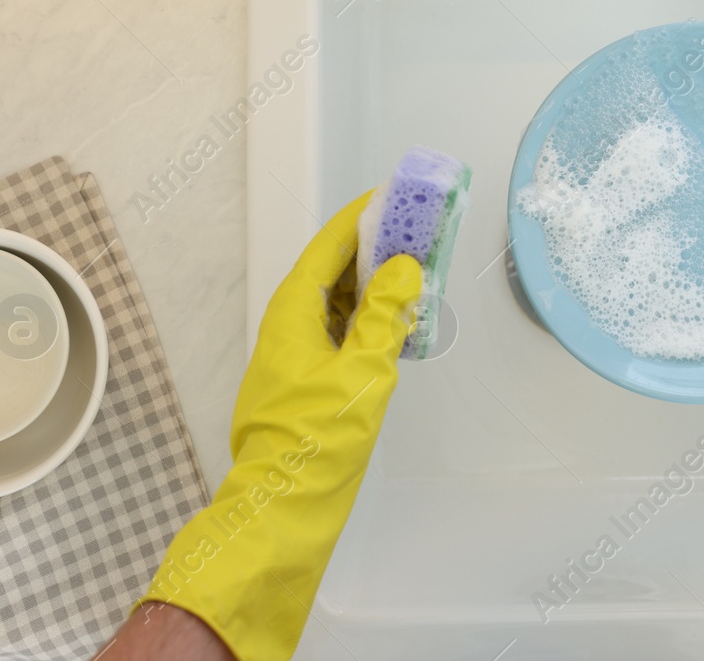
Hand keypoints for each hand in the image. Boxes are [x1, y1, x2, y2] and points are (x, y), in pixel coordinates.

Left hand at [134, 191, 421, 660]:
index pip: (330, 245)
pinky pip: (341, 331)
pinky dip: (371, 318)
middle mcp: (289, 325)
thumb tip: (403, 268)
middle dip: (376, 247)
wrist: (284, 507)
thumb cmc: (316, 442)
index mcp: (294, 311)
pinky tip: (401, 320)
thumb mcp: (364, 371)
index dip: (362, 217)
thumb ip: (386, 315)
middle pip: (335, 269)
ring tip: (419, 266)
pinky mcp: (308, 379)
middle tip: (419, 229)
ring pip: (339, 301)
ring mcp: (296, 353)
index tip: (393, 196)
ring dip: (377, 283)